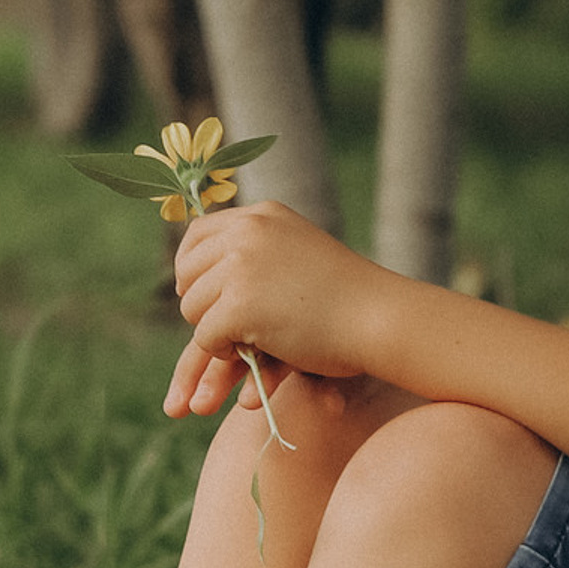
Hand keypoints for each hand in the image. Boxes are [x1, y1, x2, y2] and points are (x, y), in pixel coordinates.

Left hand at [162, 202, 385, 417]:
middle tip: (228, 324)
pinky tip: (256, 350)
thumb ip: (258, 251)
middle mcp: (248, 231)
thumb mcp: (298, 253)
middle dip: (202, 303)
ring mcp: (242, 266)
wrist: (379, 317)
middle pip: (189, 272)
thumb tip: (195, 272)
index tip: (200, 291)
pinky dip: (224, 352)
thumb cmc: (348, 296)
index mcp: (262, 215)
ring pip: (193, 308)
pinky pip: (205, 337)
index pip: (197, 234)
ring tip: (250, 338)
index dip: (192, 267)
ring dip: (216, 330)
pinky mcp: (240, 305)